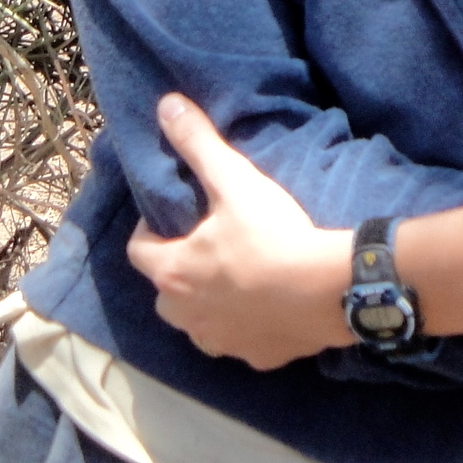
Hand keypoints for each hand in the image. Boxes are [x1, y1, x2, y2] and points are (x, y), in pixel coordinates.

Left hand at [127, 94, 353, 369]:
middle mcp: (185, 316)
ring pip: (200, 322)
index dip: (150, 229)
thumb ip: (198, 144)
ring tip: (238, 275)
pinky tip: (269, 306)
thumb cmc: (270, 234)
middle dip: (179, 269)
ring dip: (208, 303)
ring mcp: (220, 343)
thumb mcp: (234, 181)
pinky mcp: (255, 358)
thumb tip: (165, 104)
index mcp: (173, 273)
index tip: (175, 212)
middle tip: (209, 243)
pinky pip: (240, 341)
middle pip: (166, 292)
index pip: (139, 250)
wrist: (322, 290)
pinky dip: (246, 325)